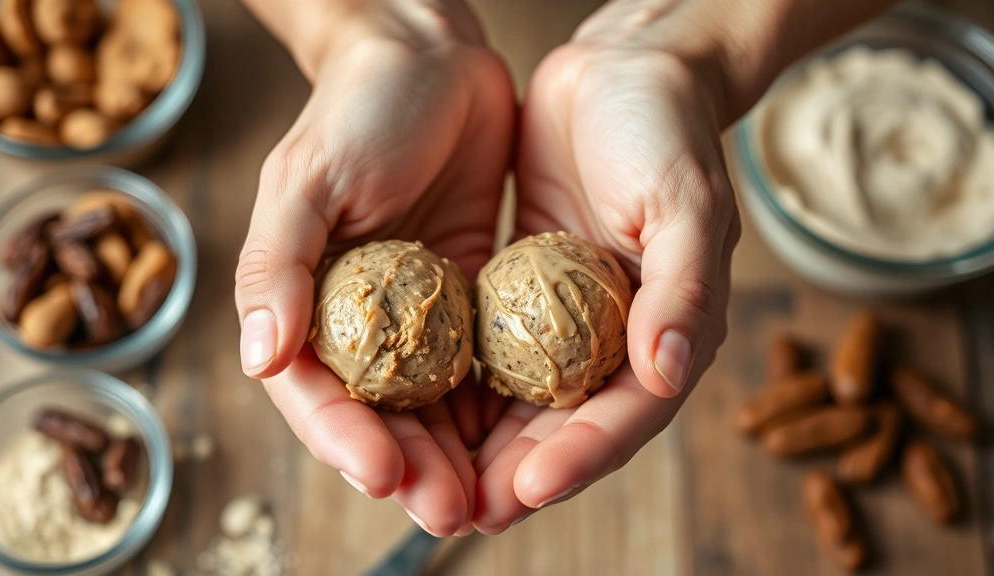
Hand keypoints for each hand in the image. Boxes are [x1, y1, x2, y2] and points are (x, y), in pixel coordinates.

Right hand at [235, 0, 514, 536]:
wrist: (429, 60)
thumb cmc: (357, 111)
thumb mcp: (306, 179)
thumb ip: (277, 265)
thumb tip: (259, 355)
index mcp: (305, 302)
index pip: (316, 390)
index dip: (345, 438)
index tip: (382, 473)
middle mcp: (359, 320)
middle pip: (381, 413)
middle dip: (413, 468)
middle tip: (452, 510)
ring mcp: (418, 313)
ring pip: (435, 403)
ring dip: (459, 455)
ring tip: (492, 498)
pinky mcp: (469, 295)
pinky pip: (482, 363)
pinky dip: (497, 404)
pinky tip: (525, 436)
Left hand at [472, 4, 740, 532]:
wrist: (624, 69)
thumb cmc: (665, 128)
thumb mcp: (685, 200)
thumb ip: (684, 288)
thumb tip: (669, 373)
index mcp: (671, 329)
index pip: (626, 413)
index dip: (579, 457)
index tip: (525, 489)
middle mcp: (620, 337)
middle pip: (567, 425)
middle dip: (517, 473)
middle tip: (462, 510)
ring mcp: (569, 318)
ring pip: (524, 400)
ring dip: (482, 445)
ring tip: (435, 482)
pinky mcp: (525, 291)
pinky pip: (493, 351)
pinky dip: (463, 385)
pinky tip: (424, 411)